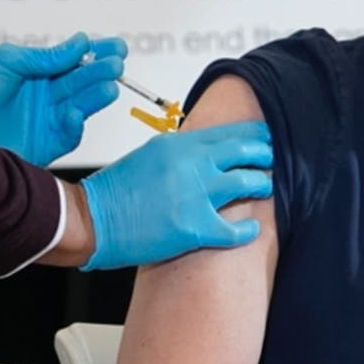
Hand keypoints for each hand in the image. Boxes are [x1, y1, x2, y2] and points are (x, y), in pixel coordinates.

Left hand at [0, 33, 124, 166]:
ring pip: (81, 106)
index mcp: (37, 73)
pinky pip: (69, 134)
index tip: (117, 47)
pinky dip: (74, 124)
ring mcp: (48, 120)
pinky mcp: (47, 145)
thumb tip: (82, 41)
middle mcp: (46, 96)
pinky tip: (73, 113)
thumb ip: (45, 56)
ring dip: (96, 96)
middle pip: (82, 82)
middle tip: (116, 64)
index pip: (75, 61)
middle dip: (101, 72)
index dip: (97, 53)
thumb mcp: (6, 63)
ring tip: (110, 86)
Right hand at [79, 120, 272, 269]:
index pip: (228, 132)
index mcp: (179, 144)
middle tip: (270, 160)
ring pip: (247, 182)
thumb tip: (211, 151)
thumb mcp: (151, 154)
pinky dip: (247, 230)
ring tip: (264, 188)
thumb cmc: (116, 190)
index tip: (264, 139)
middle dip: (263, 155)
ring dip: (261, 185)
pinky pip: (234, 229)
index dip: (253, 136)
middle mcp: (190, 164)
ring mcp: (194, 195)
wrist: (92, 220)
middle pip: (244, 151)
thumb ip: (183, 151)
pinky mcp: (192, 227)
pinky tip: (251, 230)